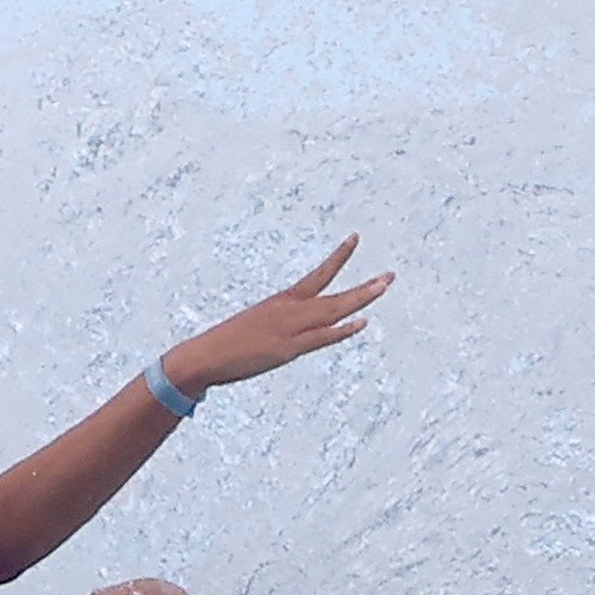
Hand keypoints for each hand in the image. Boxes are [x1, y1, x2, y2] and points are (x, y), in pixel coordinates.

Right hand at [161, 237, 392, 393]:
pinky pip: (320, 337)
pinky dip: (341, 329)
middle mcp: (289, 310)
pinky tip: (362, 321)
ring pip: (333, 309)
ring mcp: (289, 328)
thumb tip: (285, 338)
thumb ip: (276, 331)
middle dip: (364, 285)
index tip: (355, 239)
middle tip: (391, 275)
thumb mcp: (255, 332)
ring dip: (361, 297)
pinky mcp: (286, 348)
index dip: (338, 257)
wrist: (203, 355)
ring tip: (385, 284)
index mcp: (282, 302)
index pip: (317, 275)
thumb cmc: (225, 347)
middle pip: (334, 292)